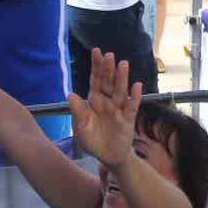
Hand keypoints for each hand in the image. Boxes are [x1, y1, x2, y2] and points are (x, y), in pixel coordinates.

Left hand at [68, 49, 141, 166]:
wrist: (108, 156)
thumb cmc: (93, 140)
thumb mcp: (81, 127)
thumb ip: (77, 112)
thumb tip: (70, 95)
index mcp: (94, 100)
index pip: (95, 80)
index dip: (96, 66)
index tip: (96, 52)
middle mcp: (107, 101)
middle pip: (108, 82)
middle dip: (109, 69)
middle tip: (109, 56)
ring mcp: (118, 108)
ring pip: (120, 90)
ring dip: (122, 78)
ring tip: (123, 64)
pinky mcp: (128, 119)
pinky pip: (131, 106)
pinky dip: (135, 96)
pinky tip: (137, 86)